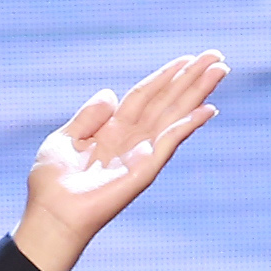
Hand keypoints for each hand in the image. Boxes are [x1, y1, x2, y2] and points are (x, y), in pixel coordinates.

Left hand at [12, 50, 225, 270]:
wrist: (50, 214)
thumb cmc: (51, 184)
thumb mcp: (64, 139)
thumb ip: (89, 116)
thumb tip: (111, 93)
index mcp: (112, 130)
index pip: (145, 96)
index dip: (166, 76)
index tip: (189, 59)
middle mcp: (131, 140)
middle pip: (167, 102)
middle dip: (192, 79)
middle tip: (217, 56)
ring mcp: (141, 155)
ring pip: (174, 116)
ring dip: (197, 93)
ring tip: (220, 70)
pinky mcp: (144, 170)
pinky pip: (169, 143)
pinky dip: (187, 126)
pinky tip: (207, 110)